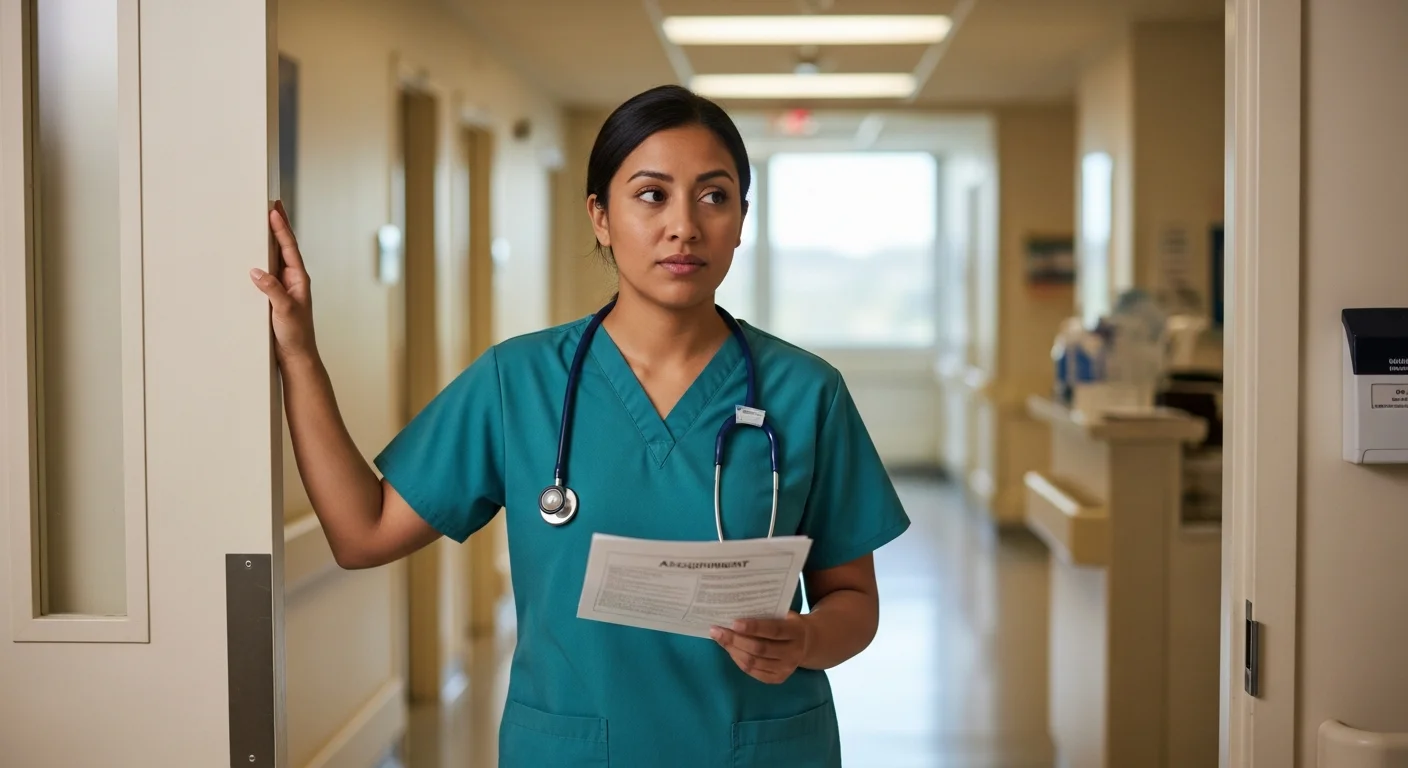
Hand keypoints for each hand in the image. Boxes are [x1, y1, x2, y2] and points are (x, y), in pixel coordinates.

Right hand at [251, 201, 317, 362]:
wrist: (296, 356)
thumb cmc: (296, 335)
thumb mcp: (284, 311)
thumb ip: (272, 290)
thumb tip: (256, 271)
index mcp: (299, 279)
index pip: (289, 247)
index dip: (281, 228)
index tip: (274, 209)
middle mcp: (293, 279)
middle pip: (283, 246)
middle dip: (278, 226)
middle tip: (272, 204)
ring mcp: (284, 287)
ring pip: (274, 257)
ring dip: (269, 240)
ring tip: (262, 221)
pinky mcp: (274, 296)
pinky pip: (266, 272)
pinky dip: (259, 259)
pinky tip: (251, 254)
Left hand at [711, 612, 811, 684]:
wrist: (808, 642)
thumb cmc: (788, 623)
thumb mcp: (785, 614)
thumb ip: (766, 614)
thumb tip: (735, 611)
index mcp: (797, 632)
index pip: (773, 630)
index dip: (753, 627)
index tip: (733, 622)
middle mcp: (793, 653)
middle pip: (760, 649)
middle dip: (735, 640)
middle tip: (717, 631)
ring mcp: (786, 668)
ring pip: (754, 662)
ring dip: (733, 650)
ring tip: (719, 639)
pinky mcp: (778, 678)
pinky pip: (753, 672)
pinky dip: (738, 660)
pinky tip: (730, 650)